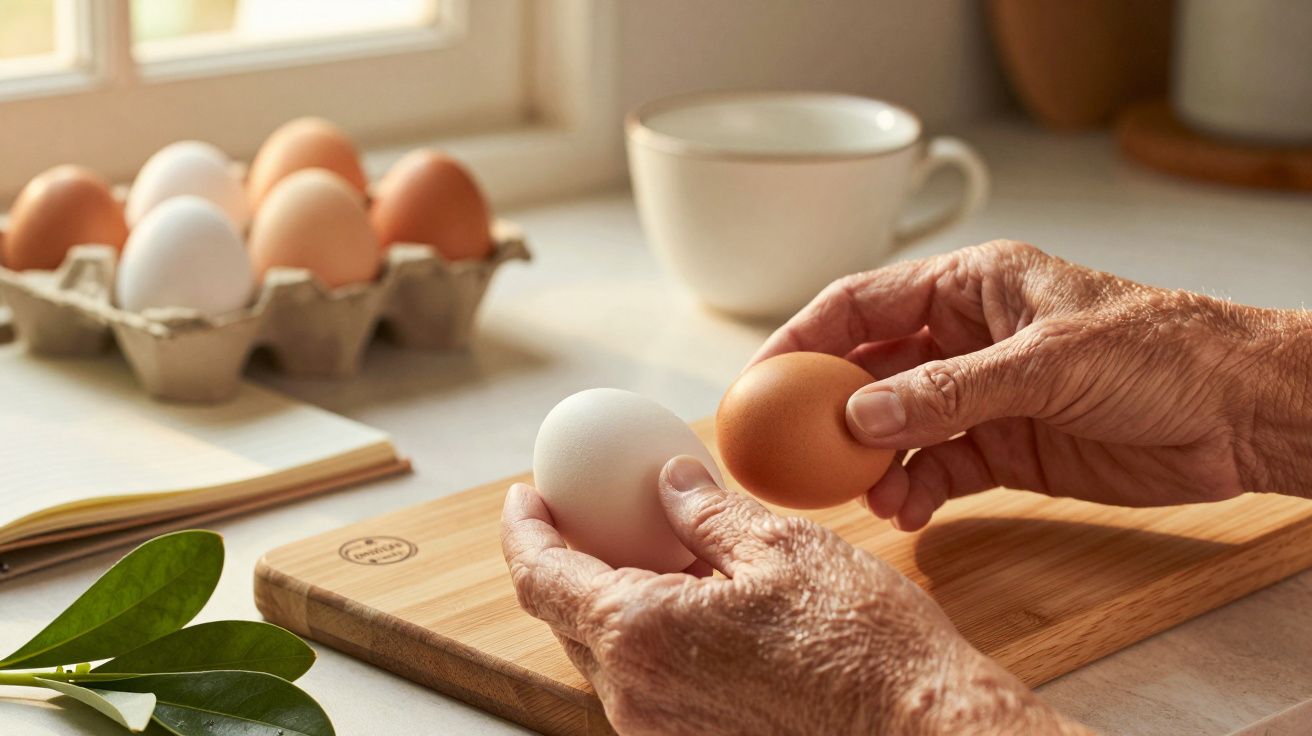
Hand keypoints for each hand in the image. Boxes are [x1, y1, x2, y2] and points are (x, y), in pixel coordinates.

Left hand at [501, 455, 1089, 735]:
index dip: (524, 529)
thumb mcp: (780, 548)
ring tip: (652, 555)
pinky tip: (693, 609)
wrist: (922, 732)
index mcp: (642, 634)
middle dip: (567, 563)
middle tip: (588, 516)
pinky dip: (649, 640)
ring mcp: (660, 735)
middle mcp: (635, 698)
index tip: (525, 497)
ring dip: (613, 603)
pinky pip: (645, 688)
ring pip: (607, 657)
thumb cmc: (862, 644)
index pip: (540, 576)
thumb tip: (666, 480)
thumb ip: (705, 511)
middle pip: (566, 620)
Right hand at [753, 240, 1311, 530]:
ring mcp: (982, 395)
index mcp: (971, 285)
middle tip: (792, 451)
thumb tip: (861, 417)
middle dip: (828, 410)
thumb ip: (950, 391)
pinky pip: (939, 468)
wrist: (1242, 415)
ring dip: (873, 460)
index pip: (862, 303)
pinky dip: (917, 491)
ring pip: (898, 426)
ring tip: (864, 492)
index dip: (802, 339)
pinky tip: (909, 512)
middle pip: (870, 368)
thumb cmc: (1163, 353)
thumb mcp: (1048, 362)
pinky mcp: (1006, 448)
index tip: (758, 381)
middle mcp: (966, 337)